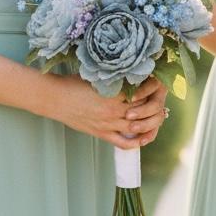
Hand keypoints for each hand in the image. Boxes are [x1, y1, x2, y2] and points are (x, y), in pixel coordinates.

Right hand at [53, 73, 169, 149]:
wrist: (55, 98)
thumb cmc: (75, 83)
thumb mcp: (98, 77)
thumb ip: (116, 78)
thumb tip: (133, 73)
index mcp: (113, 93)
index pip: (141, 92)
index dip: (151, 87)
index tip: (156, 82)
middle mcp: (113, 110)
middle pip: (143, 110)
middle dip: (153, 104)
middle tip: (159, 98)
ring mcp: (108, 124)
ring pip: (137, 126)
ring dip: (148, 122)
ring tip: (154, 114)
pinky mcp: (102, 133)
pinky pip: (123, 142)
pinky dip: (136, 142)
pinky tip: (143, 138)